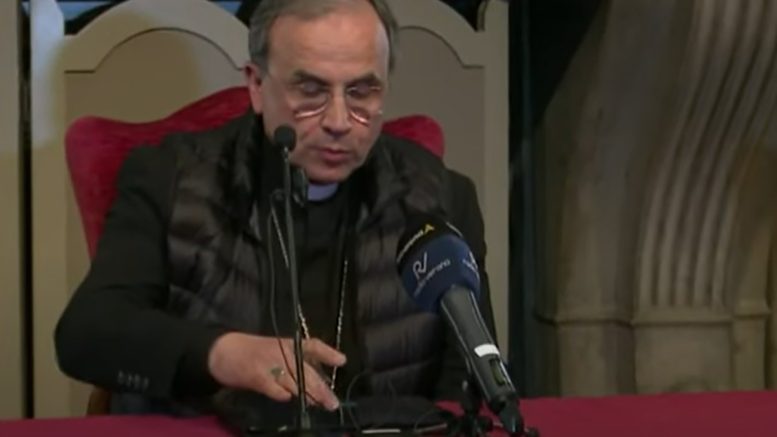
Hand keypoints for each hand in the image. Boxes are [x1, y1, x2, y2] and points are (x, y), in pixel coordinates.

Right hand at [207, 333, 345, 409]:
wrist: (223, 350)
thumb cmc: (252, 352)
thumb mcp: (276, 351)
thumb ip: (294, 363)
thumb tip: (315, 385)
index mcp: (288, 344)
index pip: (313, 346)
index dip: (328, 353)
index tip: (342, 361)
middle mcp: (282, 352)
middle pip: (307, 372)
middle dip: (321, 389)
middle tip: (332, 403)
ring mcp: (270, 364)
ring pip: (295, 382)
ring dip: (307, 395)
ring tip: (317, 404)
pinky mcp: (258, 376)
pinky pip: (276, 389)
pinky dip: (282, 395)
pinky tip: (286, 398)